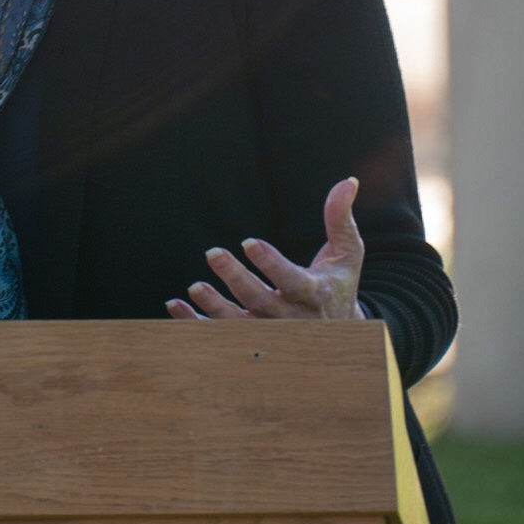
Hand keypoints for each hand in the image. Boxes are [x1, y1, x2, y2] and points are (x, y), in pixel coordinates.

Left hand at [166, 176, 364, 322]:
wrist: (338, 333)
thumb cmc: (338, 285)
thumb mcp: (347, 253)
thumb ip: (340, 219)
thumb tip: (348, 182)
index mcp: (315, 294)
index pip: (293, 281)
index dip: (272, 264)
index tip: (250, 242)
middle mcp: (291, 319)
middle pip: (261, 301)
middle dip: (237, 279)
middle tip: (214, 254)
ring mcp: (269, 334)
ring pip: (239, 324)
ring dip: (214, 307)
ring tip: (194, 287)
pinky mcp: (249, 341)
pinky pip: (219, 336)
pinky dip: (195, 324)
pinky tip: (176, 305)